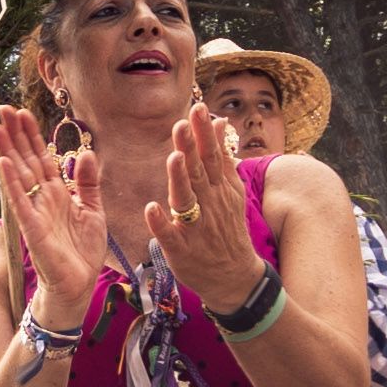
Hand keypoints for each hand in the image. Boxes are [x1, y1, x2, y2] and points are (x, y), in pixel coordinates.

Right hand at [0, 105, 106, 326]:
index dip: (32, 135)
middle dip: (15, 134)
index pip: (42, 157)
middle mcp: (42, 198)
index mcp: (57, 193)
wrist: (79, 284)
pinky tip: (4, 163)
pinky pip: (20, 202)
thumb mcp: (93, 211)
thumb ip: (88, 183)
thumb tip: (87, 152)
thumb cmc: (83, 251)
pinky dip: (12, 183)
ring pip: (19, 175)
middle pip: (26, 159)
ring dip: (7, 151)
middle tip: (2, 107)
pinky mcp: (32, 230)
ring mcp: (35, 212)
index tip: (22, 112)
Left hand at [142, 103, 265, 303]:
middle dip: (190, 148)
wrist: (235, 277)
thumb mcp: (231, 192)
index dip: (204, 134)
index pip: (212, 157)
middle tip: (182, 123)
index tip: (198, 109)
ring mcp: (196, 229)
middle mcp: (209, 206)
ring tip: (172, 158)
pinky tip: (151, 208)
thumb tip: (221, 122)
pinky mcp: (182, 251)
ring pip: (186, 201)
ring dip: (179, 180)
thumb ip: (223, 157)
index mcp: (219, 190)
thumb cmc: (227, 229)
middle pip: (199, 174)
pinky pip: (169, 236)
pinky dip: (161, 223)